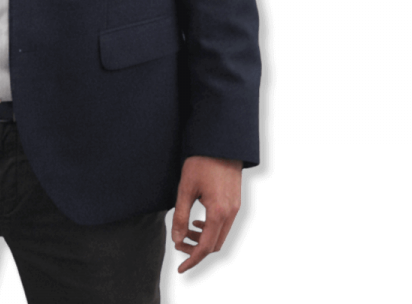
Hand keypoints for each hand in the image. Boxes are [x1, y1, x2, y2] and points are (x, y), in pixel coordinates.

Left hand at [170, 155, 242, 275]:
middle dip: (196, 251)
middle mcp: (230, 213)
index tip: (181, 269)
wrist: (221, 143)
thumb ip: (180, 215)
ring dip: (204, 239)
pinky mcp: (236, 202)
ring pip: (221, 236)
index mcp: (218, 213)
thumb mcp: (185, 188)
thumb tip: (175, 238)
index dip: (192, 260)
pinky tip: (198, 220)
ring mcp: (236, 208)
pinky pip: (225, 225)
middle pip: (215, 246)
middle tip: (179, 245)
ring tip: (186, 231)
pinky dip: (211, 229)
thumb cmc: (201, 162)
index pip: (205, 248)